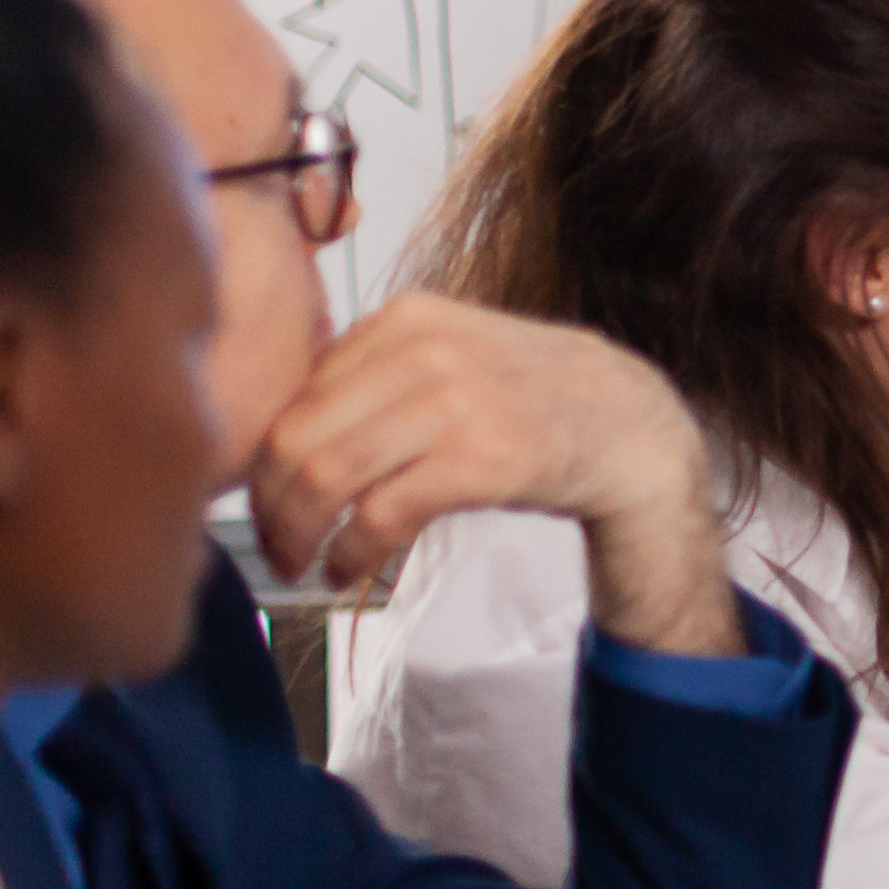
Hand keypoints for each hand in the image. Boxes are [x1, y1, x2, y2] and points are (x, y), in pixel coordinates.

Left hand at [250, 294, 733, 649]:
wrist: (630, 426)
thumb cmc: (529, 398)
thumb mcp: (452, 353)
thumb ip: (373, 372)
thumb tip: (274, 431)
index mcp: (405, 319)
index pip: (291, 392)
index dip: (257, 457)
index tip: (258, 498)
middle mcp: (425, 352)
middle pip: (295, 436)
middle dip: (266, 504)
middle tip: (270, 542)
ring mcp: (456, 404)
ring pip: (327, 476)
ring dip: (298, 534)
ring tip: (298, 561)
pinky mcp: (483, 460)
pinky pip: (382, 515)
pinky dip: (351, 552)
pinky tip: (348, 568)